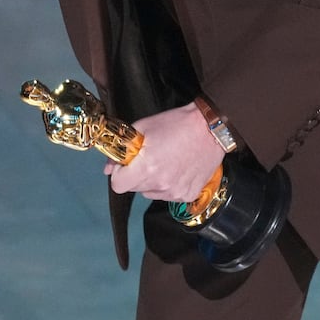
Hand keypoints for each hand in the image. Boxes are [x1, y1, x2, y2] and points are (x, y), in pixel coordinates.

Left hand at [105, 101, 224, 202]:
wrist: (210, 129)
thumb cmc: (177, 124)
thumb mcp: (143, 128)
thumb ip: (122, 149)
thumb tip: (108, 167)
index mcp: (147, 168)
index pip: (118, 185)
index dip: (119, 173)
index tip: (126, 163)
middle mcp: (161, 184)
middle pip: (133, 189)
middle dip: (134, 175)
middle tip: (146, 158)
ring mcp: (176, 192)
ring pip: (150, 193)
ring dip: (151, 181)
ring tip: (164, 162)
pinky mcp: (188, 195)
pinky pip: (168, 195)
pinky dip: (168, 185)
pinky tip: (176, 169)